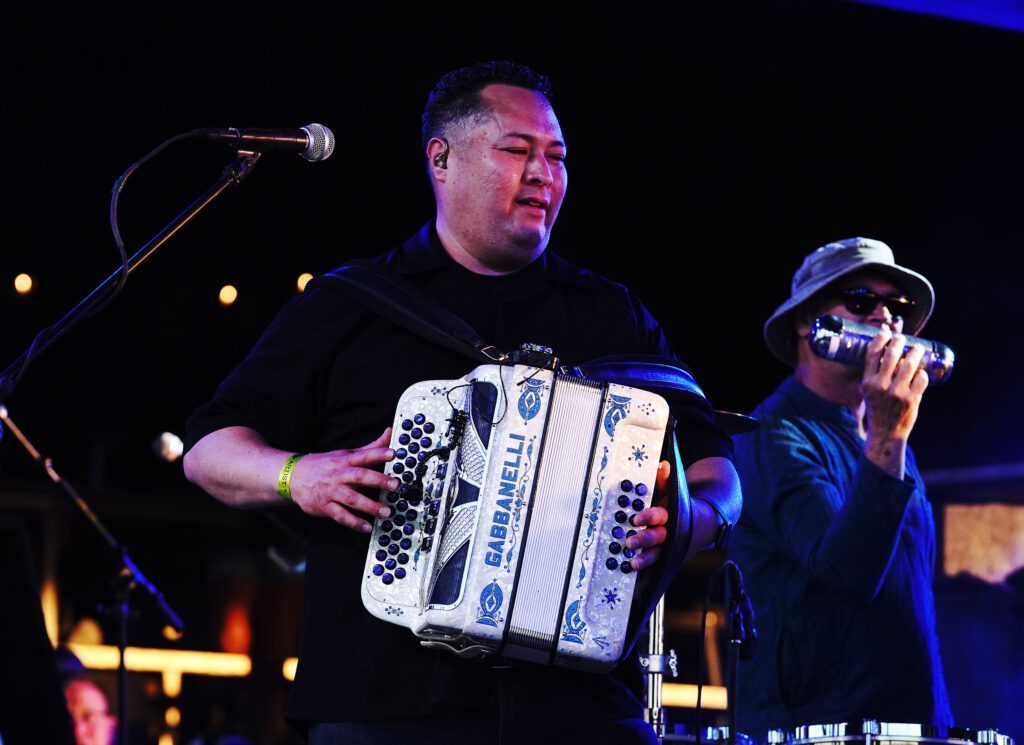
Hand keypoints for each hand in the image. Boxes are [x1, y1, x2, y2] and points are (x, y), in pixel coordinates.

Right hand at [289, 428, 398, 531]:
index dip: (378, 453)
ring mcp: (331, 491)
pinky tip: (366, 527)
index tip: (393, 453)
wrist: (293, 477)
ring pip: (352, 498)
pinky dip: (354, 522)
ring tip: (386, 512)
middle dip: (378, 480)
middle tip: (395, 485)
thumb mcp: (346, 453)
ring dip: (370, 506)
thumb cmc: (326, 465)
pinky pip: (341, 515)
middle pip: (359, 476)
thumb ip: (371, 447)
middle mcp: (339, 474)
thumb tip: (390, 432)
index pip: (363, 455)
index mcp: (345, 460)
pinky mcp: (324, 506)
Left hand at [624, 460, 670, 569]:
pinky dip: (645, 575)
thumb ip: (664, 481)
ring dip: (645, 560)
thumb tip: (662, 465)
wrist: (703, 525)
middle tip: (629, 542)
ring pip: (657, 555)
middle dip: (644, 540)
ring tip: (632, 564)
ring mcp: (668, 549)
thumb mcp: (671, 493)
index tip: (636, 518)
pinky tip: (633, 578)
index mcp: (670, 515)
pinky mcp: (665, 560)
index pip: (660, 515)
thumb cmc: (676, 506)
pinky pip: (654, 569)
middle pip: (657, 538)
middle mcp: (670, 533)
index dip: (649, 516)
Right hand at [863, 326, 928, 475]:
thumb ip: (875, 375)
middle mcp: (881, 386)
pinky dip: (922, 374)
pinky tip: (921, 372)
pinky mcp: (912, 399)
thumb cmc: (878, 408)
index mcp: (868, 382)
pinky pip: (921, 379)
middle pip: (892, 355)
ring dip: (915, 353)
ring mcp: (897, 392)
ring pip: (909, 364)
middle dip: (899, 342)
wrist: (886, 432)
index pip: (872, 354)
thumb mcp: (868, 391)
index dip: (880, 339)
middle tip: (903, 339)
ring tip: (917, 349)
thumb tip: (885, 353)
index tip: (885, 333)